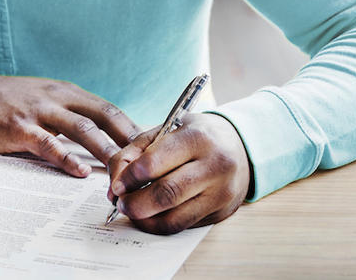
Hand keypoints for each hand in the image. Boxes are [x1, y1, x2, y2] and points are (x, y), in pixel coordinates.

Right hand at [0, 73, 140, 177]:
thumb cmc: (10, 103)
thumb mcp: (46, 101)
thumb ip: (72, 116)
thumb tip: (104, 141)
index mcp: (69, 93)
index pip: (110, 109)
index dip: (133, 128)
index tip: (154, 148)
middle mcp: (59, 98)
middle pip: (104, 116)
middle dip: (129, 140)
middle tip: (149, 163)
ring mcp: (40, 111)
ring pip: (83, 129)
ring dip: (105, 150)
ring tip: (124, 171)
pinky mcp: (19, 127)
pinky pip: (48, 143)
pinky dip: (67, 158)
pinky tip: (80, 173)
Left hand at [107, 112, 250, 233]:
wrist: (239, 148)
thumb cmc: (196, 137)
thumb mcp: (167, 129)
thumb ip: (136, 151)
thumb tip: (115, 185)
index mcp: (197, 138)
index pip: (154, 163)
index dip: (129, 178)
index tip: (117, 185)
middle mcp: (214, 165)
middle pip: (166, 194)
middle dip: (135, 204)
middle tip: (120, 203)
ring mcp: (221, 192)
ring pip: (175, 218)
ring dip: (145, 220)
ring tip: (132, 211)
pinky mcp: (221, 212)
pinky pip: (184, 226)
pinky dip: (161, 224)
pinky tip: (151, 216)